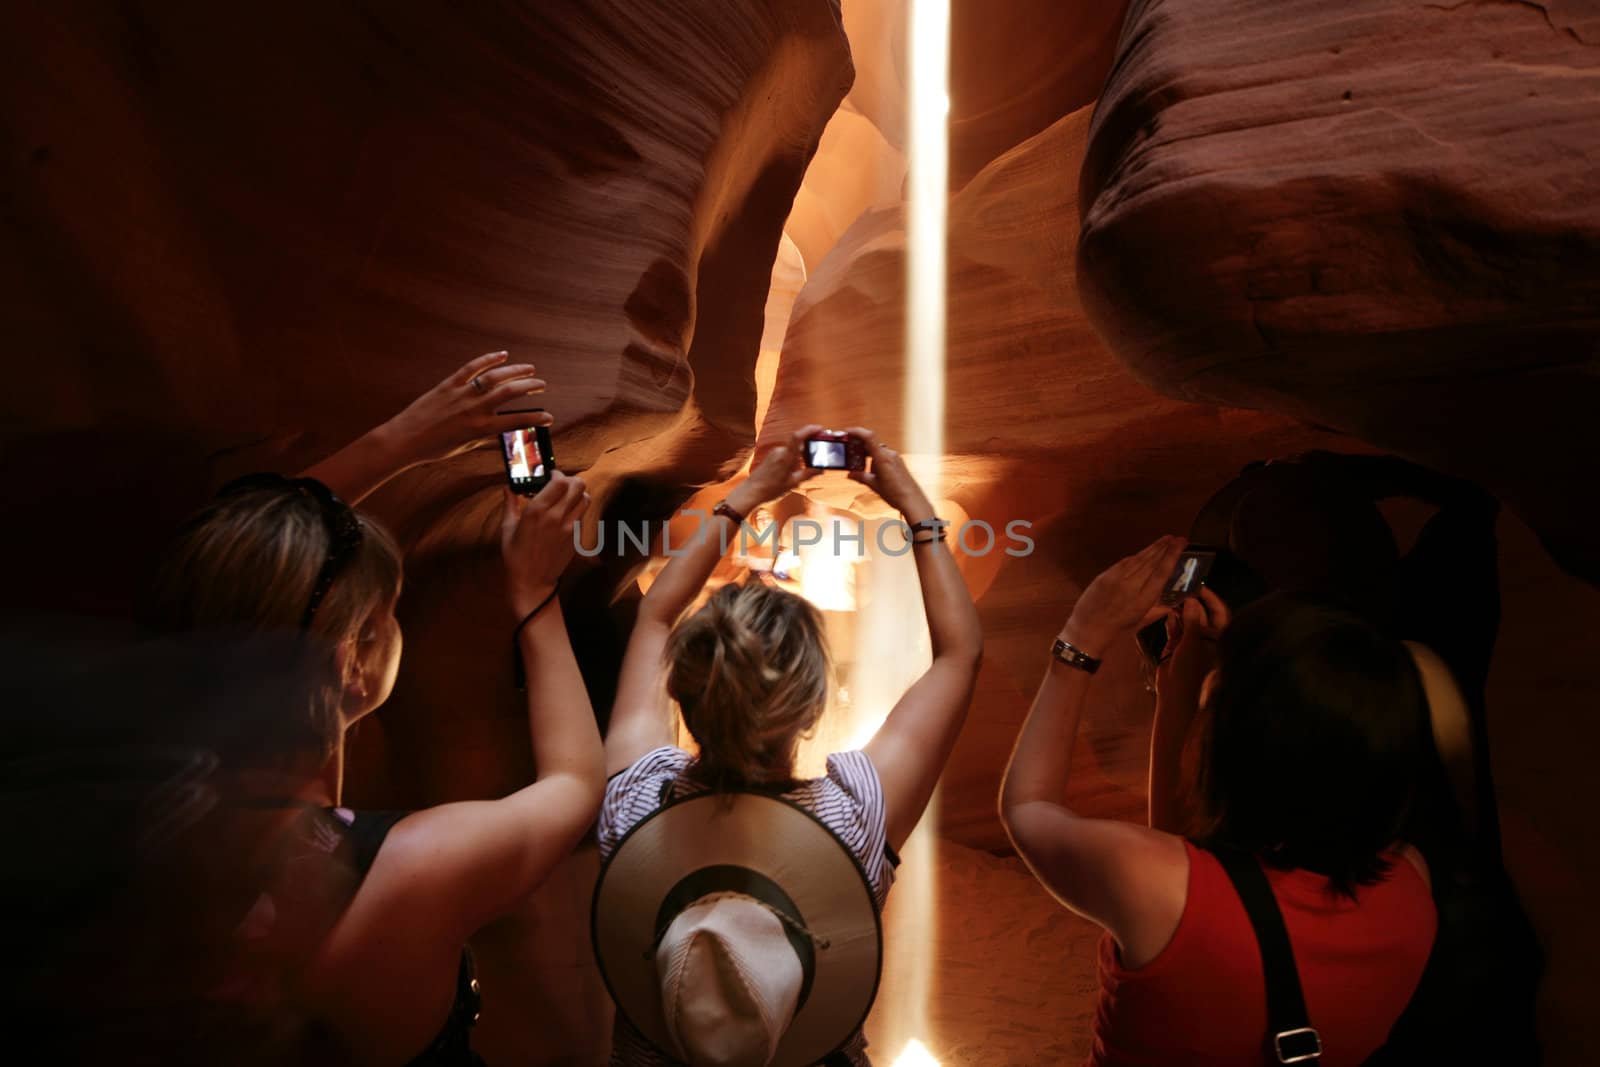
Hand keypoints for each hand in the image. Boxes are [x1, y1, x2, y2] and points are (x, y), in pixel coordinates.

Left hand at [383, 351, 550, 465]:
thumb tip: (500, 430)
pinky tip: (502, 355)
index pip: (517, 421)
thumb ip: (484, 435)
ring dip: (516, 371)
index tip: (548, 417)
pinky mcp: (449, 384)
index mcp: (480, 428)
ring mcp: (462, 394)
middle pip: (511, 392)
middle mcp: (474, 409)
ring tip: (529, 369)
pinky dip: (489, 359)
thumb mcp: (464, 445)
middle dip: (531, 387)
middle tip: (541, 385)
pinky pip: (473, 368)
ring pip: (496, 377)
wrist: (405, 439)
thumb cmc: (433, 448)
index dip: (536, 418)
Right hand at [500, 473, 588, 616]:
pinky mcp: (576, 537)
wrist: (532, 581)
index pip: (559, 481)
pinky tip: (565, 514)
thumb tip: (508, 487)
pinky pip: (582, 515)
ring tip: (566, 497)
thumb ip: (510, 503)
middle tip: (561, 484)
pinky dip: (577, 509)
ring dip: (577, 493)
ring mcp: (569, 527)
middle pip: (578, 485)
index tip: (550, 475)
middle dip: (570, 480)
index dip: (557, 474)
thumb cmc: (515, 555)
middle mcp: (555, 517)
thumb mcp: (507, 528)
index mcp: (536, 511)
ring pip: (585, 498)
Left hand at [726, 424, 821, 513]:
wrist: (750, 492)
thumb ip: (807, 474)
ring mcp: (774, 453)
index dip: (809, 430)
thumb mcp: (792, 483)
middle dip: (810, 443)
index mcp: (785, 457)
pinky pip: (787, 452)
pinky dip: (795, 456)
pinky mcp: (771, 457)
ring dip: (802, 452)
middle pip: (798, 442)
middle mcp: (780, 451)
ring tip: (810, 463)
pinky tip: (798, 467)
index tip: (820, 428)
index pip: (797, 437)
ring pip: (793, 448)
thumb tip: (820, 469)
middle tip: (821, 447)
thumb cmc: (770, 489)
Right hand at [844, 427, 932, 520]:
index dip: (857, 432)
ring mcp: (895, 458)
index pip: (869, 437)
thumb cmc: (895, 493)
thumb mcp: (874, 485)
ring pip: (877, 451)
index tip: (847, 432)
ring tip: (861, 468)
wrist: (912, 500)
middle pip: (871, 444)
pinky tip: (872, 472)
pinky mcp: (898, 462)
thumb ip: (860, 477)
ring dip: (867, 456)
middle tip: (850, 452)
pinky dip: (875, 460)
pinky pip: (884, 457)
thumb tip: (850, 474)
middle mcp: (890, 454)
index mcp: (883, 457)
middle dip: (859, 447)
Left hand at [1061, 536, 1186, 656]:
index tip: (1180, 544)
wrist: (1088, 628)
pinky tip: (1146, 550)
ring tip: (1166, 539)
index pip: (1161, 572)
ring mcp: (1117, 578)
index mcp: (1143, 600)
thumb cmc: (1116, 628)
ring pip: (1139, 558)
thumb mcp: (1140, 622)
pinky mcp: (1105, 575)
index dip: (1172, 556)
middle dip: (1166, 548)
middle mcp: (1131, 586)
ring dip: (1154, 547)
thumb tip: (1172, 606)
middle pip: (1151, 562)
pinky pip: (1125, 561)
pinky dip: (1137, 555)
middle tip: (1177, 538)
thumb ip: (1157, 611)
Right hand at [1155, 585, 1229, 696]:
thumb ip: (1192, 621)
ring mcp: (1191, 641)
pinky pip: (1175, 628)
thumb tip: (1192, 601)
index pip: (1219, 613)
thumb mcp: (1192, 643)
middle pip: (1201, 614)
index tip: (1199, 587)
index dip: (1211, 599)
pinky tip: (1166, 613)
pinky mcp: (1177, 646)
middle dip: (1191, 602)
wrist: (1174, 694)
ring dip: (1179, 610)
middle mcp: (1206, 637)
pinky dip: (1171, 621)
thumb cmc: (1190, 671)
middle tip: (1179, 590)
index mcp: (1217, 637)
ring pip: (1186, 620)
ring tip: (1170, 598)